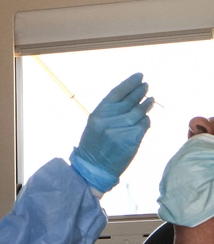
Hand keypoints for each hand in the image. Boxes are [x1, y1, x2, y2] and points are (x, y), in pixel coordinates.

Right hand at [70, 72, 153, 192]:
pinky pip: (143, 125)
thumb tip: (129, 97)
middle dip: (139, 92)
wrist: (93, 167)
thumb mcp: (95, 124)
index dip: (129, 83)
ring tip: (150, 99)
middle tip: (147, 86)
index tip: (139, 76)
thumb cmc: (94, 144)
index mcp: (98, 114)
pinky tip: (146, 118)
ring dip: (146, 105)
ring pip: (138, 112)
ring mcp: (120, 130)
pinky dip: (146, 121)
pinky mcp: (131, 140)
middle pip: (129, 101)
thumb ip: (109, 111)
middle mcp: (108, 120)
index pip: (116, 93)